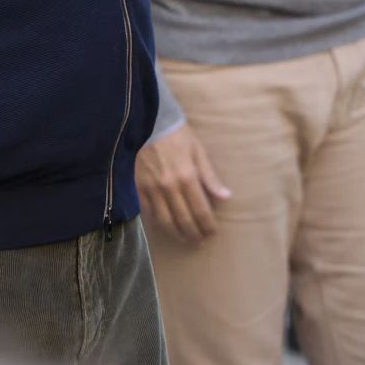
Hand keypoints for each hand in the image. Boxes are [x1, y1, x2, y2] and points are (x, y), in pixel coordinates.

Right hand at [134, 124, 229, 244]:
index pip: (200, 209)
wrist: (150, 123)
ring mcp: (152, 189)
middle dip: (194, 233)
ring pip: (165, 221)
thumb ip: (210, 177)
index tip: (212, 232)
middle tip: (200, 241)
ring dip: (177, 234)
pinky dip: (158, 224)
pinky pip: (149, 213)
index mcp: (187, 177)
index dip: (207, 224)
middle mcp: (169, 187)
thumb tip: (225, 197)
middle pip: (183, 219)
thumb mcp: (198, 151)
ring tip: (186, 239)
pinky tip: (166, 228)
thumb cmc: (178, 135)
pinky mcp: (138, 188)